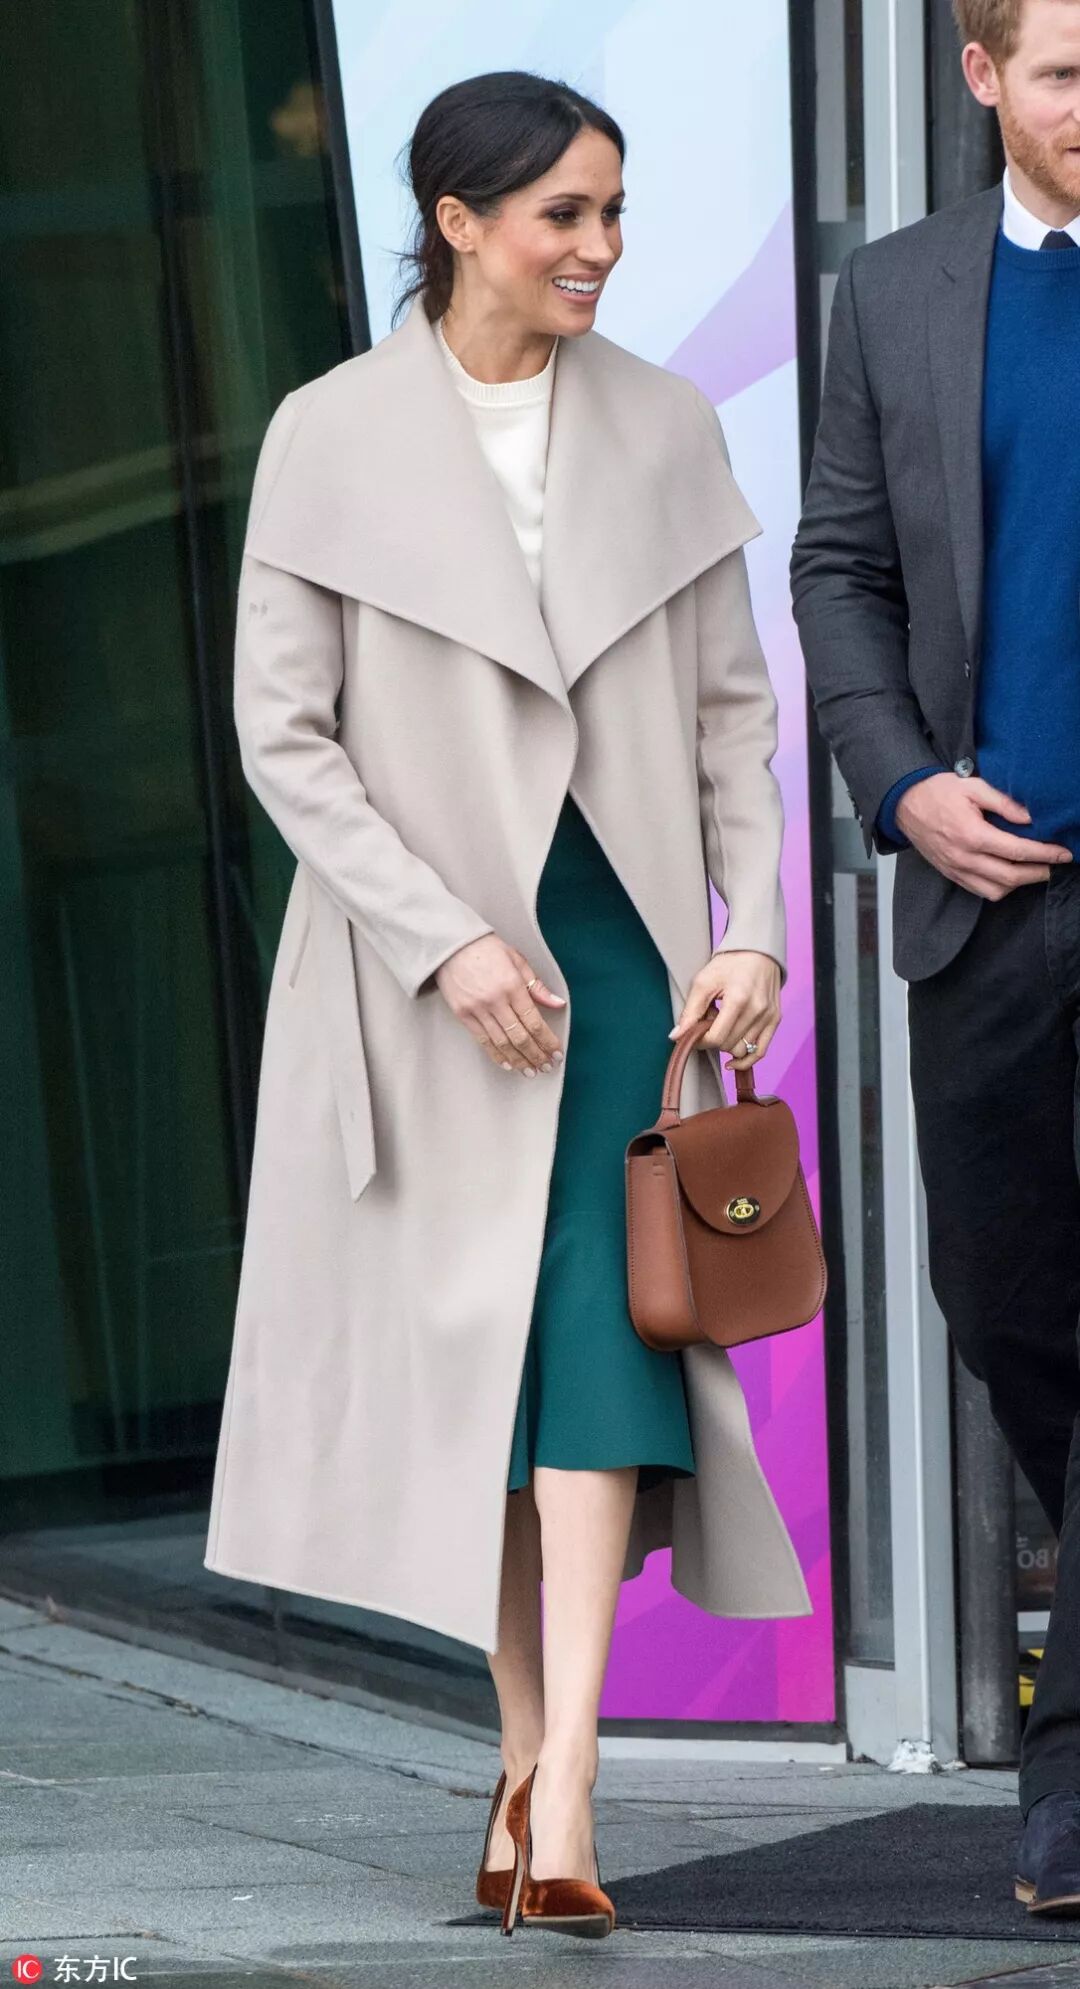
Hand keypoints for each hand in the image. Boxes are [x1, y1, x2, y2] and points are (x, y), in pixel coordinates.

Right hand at [435, 934, 564, 1076]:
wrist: (450, 945)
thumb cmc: (485, 949)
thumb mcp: (517, 960)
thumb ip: (537, 986)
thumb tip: (557, 1003)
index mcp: (512, 986)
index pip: (534, 1021)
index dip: (548, 1041)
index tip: (556, 1052)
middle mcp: (496, 1000)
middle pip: (520, 1037)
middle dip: (536, 1055)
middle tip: (546, 1066)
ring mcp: (478, 1009)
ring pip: (502, 1043)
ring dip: (519, 1060)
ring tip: (530, 1071)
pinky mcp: (463, 1015)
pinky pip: (483, 1041)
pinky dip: (497, 1055)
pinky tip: (509, 1064)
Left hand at [668, 950, 781, 1069]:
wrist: (757, 950)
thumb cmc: (729, 963)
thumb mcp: (703, 982)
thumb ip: (690, 1011)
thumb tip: (676, 1036)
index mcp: (739, 1000)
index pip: (716, 1037)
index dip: (700, 1041)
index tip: (693, 1034)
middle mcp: (757, 1010)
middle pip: (729, 1045)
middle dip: (713, 1039)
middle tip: (708, 1022)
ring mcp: (769, 1016)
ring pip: (743, 1051)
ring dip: (727, 1044)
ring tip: (723, 1026)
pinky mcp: (775, 1020)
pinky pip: (761, 1051)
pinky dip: (746, 1059)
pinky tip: (732, 1060)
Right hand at [895, 775, 1071, 899]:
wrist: (904, 803)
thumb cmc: (937, 791)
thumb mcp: (973, 787)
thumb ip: (1004, 802)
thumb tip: (1031, 817)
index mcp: (971, 834)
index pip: (1017, 851)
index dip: (1045, 854)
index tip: (1063, 853)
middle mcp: (963, 857)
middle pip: (1010, 877)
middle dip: (1039, 872)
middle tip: (1056, 865)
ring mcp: (955, 869)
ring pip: (995, 890)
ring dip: (1019, 884)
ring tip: (1033, 870)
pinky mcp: (950, 873)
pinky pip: (979, 890)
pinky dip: (999, 887)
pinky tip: (1009, 875)